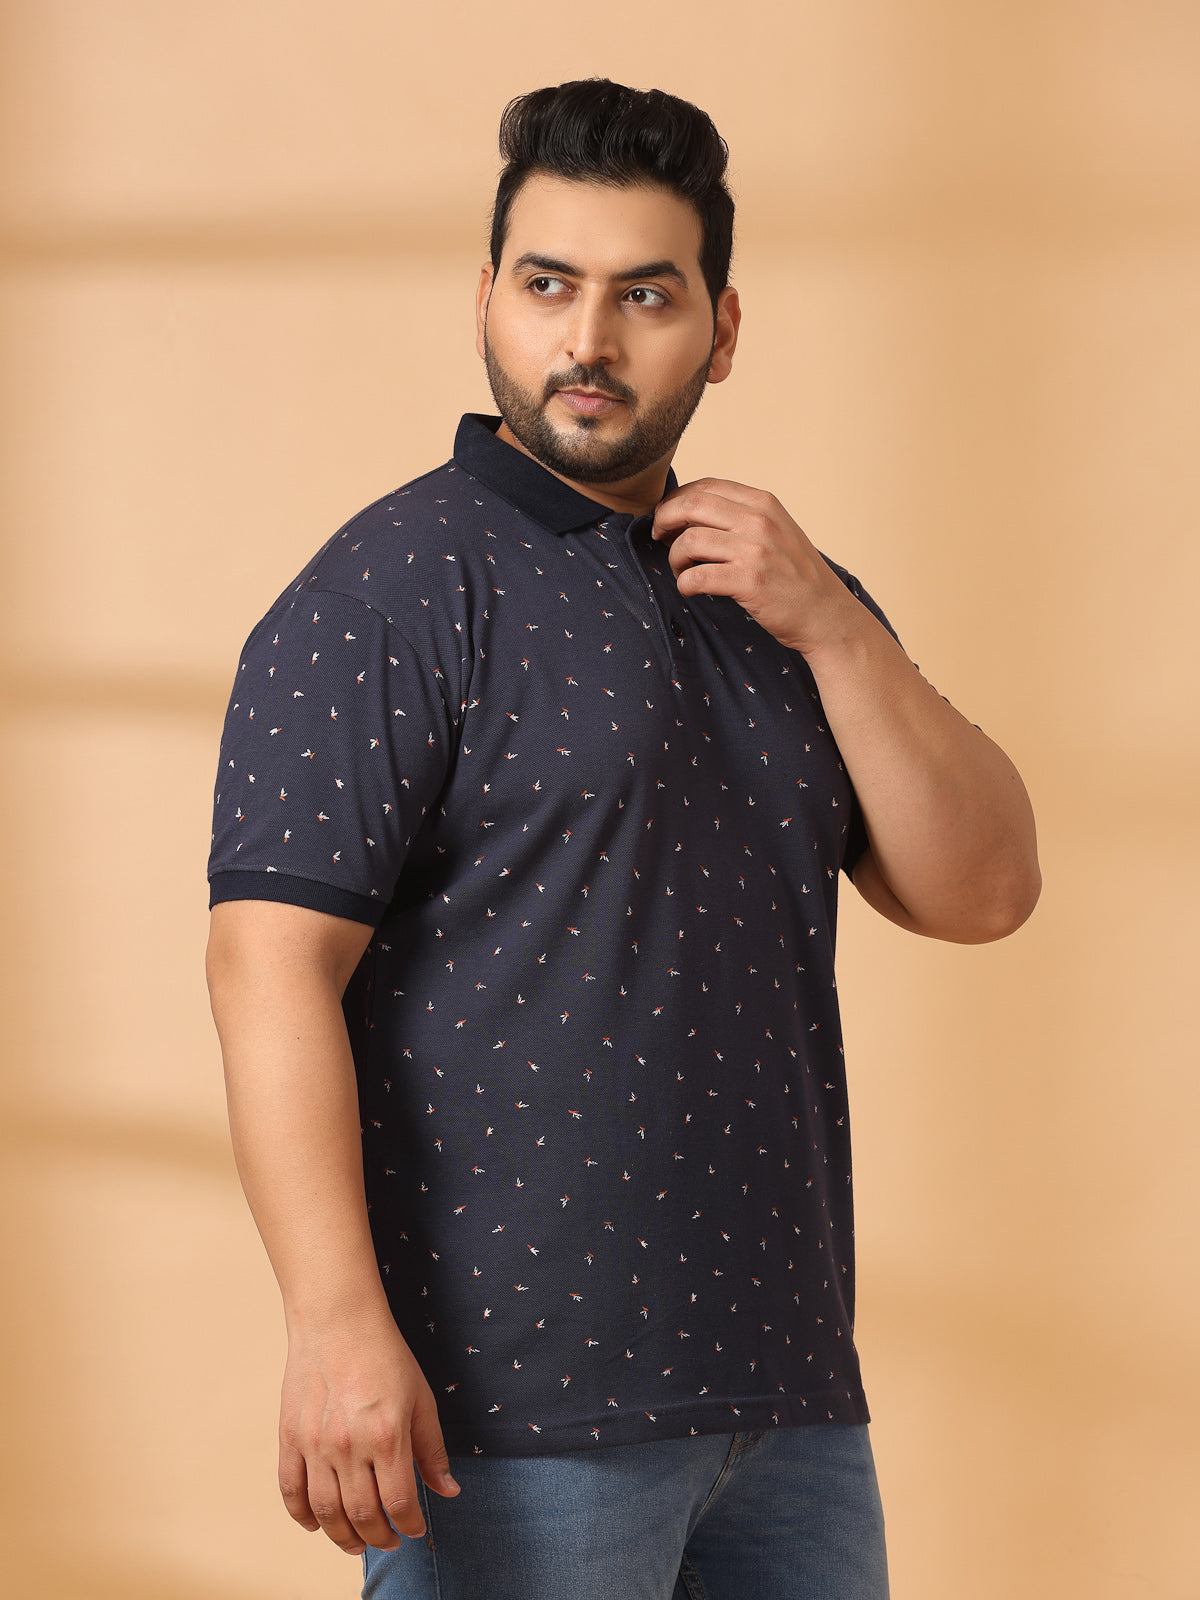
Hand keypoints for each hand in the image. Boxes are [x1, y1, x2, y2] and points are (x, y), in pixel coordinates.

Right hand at [277, 1312, 459, 1555]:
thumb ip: (433, 1449)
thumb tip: (448, 1490)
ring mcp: (314, 1444)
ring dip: (343, 1537)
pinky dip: (303, 1516)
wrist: (338, 1321)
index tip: (416, 1529)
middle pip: (362, 1515)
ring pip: (326, 1512)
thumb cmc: (384, 1355)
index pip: (400, 1503)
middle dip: (380, 1537)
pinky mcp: (289, 1438)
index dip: (411, 1525)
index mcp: (386, 1435)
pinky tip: (318, 1524)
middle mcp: (348, 1445)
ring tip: (357, 1542)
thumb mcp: (422, 1398)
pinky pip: (291, 1492)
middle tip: (390, 1541)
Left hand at [652, 479, 855, 656]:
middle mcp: (759, 520)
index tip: (667, 518)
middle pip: (690, 506)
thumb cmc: (796, 576)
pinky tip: (690, 589)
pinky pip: (696, 577)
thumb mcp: (777, 530)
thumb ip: (743, 516)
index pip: (705, 486)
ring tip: (682, 570)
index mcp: (763, 503)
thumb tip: (691, 510)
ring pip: (689, 541)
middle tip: (659, 538)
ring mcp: (755, 550)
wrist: (826, 614)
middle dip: (664, 520)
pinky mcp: (749, 581)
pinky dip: (684, 584)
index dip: (676, 500)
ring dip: (675, 558)